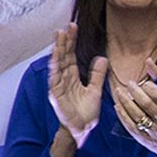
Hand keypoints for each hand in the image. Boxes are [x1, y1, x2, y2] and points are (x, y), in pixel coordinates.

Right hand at [46, 24, 106, 156]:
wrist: (81, 130)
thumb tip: (102, 58)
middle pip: (64, 56)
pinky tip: (55, 56)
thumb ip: (97, 75)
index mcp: (73, 77)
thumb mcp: (95, 91)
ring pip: (58, 64)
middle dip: (65, 41)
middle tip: (67, 26)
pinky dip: (55, 66)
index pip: (71, 56)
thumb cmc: (86, 114)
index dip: (72, 42)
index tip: (74, 28)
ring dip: (58, 50)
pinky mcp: (56, 94)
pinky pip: (54, 77)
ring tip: (60, 35)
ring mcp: (59, 85)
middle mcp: (64, 79)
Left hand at [111, 59, 156, 156]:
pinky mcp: (143, 138)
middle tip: (130, 84)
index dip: (149, 87)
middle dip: (135, 92)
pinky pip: (130, 125)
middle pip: (147, 104)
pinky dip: (122, 114)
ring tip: (119, 92)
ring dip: (125, 101)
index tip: (143, 82)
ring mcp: (153, 131)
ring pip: (136, 115)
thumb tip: (148, 60)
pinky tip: (117, 105)